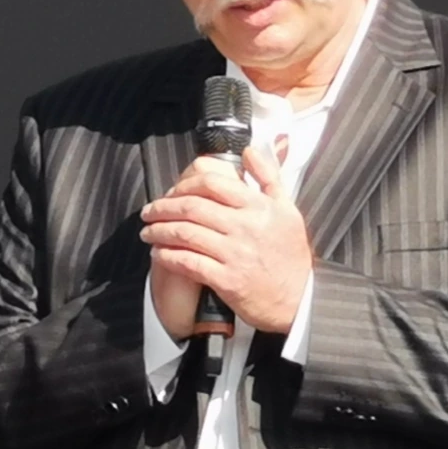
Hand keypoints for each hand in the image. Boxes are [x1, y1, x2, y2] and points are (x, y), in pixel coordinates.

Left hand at [140, 146, 311, 338]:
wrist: (299, 298)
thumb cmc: (291, 254)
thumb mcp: (288, 208)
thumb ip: (269, 176)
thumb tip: (249, 150)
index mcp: (259, 206)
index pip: (212, 183)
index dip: (184, 184)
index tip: (172, 191)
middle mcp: (246, 226)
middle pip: (192, 207)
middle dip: (163, 207)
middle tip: (149, 211)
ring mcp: (235, 254)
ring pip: (185, 234)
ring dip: (160, 231)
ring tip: (148, 231)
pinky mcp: (226, 280)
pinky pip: (188, 263)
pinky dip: (167, 256)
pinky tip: (159, 253)